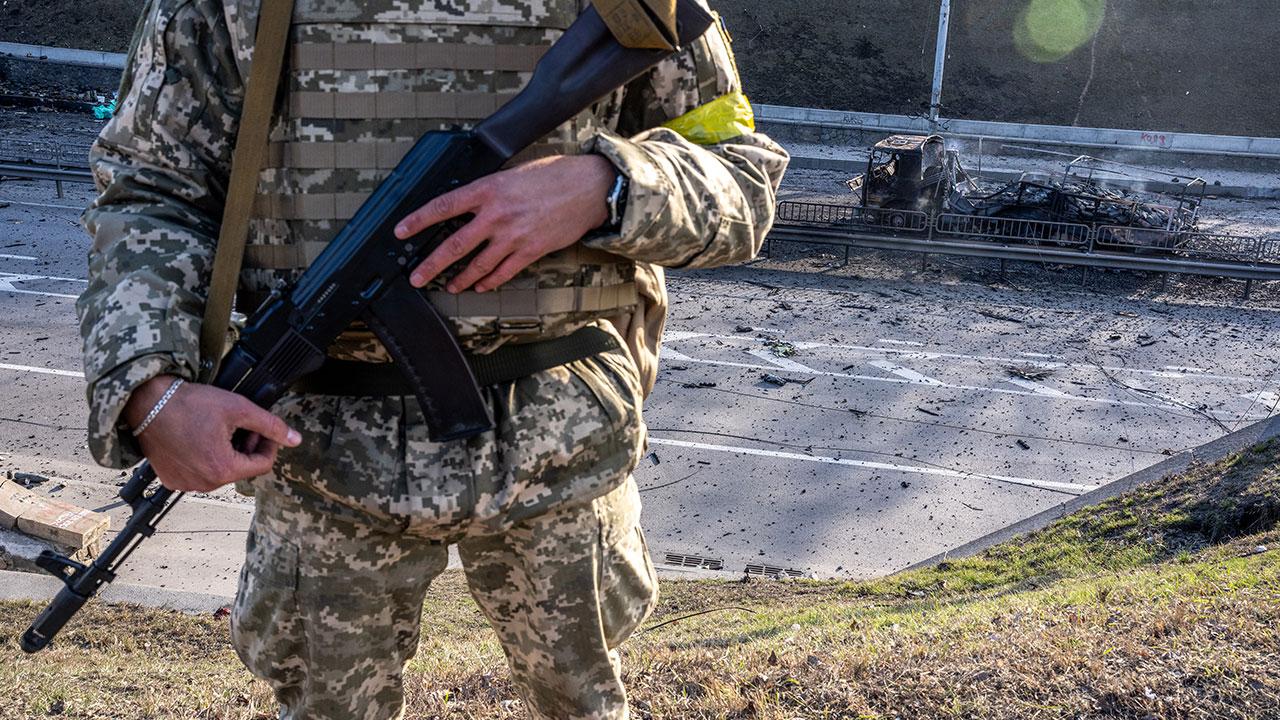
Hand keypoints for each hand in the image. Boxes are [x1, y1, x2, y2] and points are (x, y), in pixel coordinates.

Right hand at [123, 375, 301, 491]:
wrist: (147, 402)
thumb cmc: (189, 404)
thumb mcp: (238, 409)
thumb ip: (270, 425)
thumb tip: (295, 439)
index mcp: (223, 469)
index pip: (263, 465)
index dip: (269, 444)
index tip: (264, 429)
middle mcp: (204, 484)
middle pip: (241, 469)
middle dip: (247, 447)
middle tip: (242, 425)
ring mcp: (185, 484)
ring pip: (221, 471)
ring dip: (228, 453)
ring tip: (220, 430)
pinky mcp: (171, 479)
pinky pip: (198, 473)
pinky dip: (206, 458)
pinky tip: (201, 438)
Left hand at [395, 154, 615, 292]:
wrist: (588, 187)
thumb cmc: (554, 175)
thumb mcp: (514, 172)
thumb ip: (491, 189)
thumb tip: (471, 203)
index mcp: (489, 189)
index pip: (444, 206)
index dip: (418, 220)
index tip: (400, 231)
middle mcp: (497, 214)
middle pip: (454, 245)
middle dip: (431, 264)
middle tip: (416, 277)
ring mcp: (513, 236)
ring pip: (478, 264)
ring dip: (460, 278)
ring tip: (449, 286)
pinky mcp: (531, 250)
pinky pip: (504, 271)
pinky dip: (490, 280)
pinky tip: (481, 285)